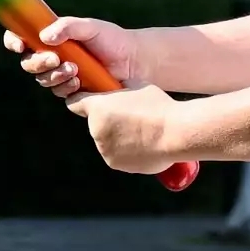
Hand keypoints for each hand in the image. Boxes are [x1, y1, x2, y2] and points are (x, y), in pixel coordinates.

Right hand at [5, 16, 141, 99]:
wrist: (134, 61)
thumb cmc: (112, 40)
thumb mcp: (91, 27)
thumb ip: (68, 27)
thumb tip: (44, 35)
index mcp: (50, 37)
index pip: (21, 37)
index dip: (13, 41)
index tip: (19, 44)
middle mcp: (51, 56)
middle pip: (28, 63)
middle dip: (38, 62)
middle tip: (55, 59)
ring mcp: (60, 74)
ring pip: (42, 79)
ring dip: (54, 76)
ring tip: (74, 70)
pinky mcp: (71, 91)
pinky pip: (58, 92)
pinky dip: (66, 87)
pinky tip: (80, 82)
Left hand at [66, 86, 180, 173]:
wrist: (175, 133)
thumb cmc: (159, 106)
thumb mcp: (137, 87)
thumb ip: (120, 90)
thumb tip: (118, 89)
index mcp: (98, 108)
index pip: (75, 104)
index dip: (80, 102)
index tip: (85, 103)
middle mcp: (96, 130)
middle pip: (96, 124)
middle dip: (109, 121)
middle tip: (132, 118)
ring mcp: (104, 149)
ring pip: (108, 141)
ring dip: (119, 138)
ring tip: (143, 132)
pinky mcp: (115, 163)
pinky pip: (118, 155)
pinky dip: (128, 152)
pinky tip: (145, 144)